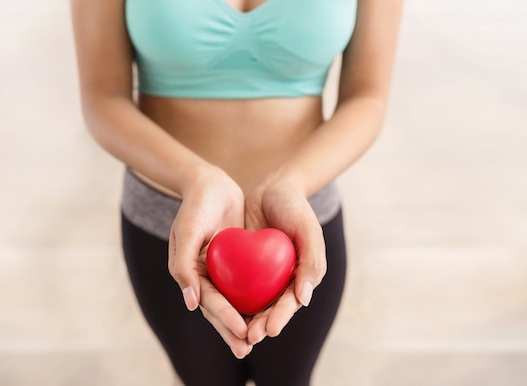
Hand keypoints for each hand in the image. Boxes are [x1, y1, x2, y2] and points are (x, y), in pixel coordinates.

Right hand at [168, 166, 251, 357]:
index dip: (225, 318)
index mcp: (190, 274)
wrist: (211, 183)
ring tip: (261, 338)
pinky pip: (249, 281)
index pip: (209, 302)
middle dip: (233, 330)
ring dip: (247, 318)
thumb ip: (183, 267)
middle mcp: (205, 276)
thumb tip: (191, 304)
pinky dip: (257, 296)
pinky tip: (273, 306)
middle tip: (248, 348)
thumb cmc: (195, 206)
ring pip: (236, 299)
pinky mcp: (237, 260)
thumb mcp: (187, 232)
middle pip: (221, 308)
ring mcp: (222, 269)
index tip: (242, 332)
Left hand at [244, 178, 326, 345]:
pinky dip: (228, 297)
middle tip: (247, 338)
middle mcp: (281, 279)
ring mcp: (261, 274)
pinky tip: (215, 308)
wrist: (273, 187)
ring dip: (242, 319)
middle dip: (259, 326)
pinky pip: (234, 284)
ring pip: (250, 302)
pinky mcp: (243, 265)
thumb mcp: (308, 230)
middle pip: (269, 308)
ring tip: (233, 335)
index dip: (279, 318)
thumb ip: (311, 261)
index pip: (289, 303)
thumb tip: (304, 299)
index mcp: (300, 276)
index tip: (268, 330)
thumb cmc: (295, 208)